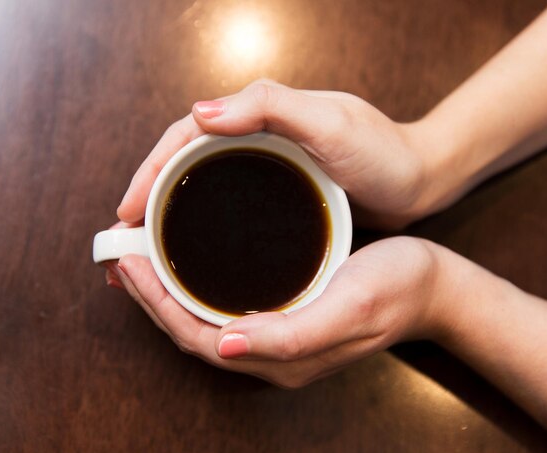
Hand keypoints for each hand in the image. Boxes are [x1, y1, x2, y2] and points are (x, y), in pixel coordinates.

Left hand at [108, 236, 453, 387]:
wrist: (433, 285)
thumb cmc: (397, 289)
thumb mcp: (349, 306)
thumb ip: (290, 336)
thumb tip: (224, 344)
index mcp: (281, 357)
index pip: (197, 339)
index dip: (157, 306)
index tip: (129, 266)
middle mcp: (272, 352)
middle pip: (192, 330)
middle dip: (152, 298)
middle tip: (123, 258)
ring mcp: (279, 334)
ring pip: (206, 318)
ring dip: (170, 291)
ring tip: (144, 258)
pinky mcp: (287, 313)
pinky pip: (227, 304)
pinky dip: (198, 284)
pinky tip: (191, 262)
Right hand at [117, 80, 443, 229]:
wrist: (419, 180)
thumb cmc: (383, 150)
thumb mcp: (330, 123)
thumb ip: (269, 106)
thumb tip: (199, 112)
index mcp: (258, 114)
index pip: (186, 136)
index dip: (151, 170)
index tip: (127, 209)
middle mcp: (256, 138)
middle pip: (187, 163)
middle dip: (151, 195)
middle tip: (126, 238)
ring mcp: (267, 168)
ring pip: (205, 187)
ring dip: (173, 215)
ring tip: (150, 250)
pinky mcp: (280, 196)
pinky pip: (231, 207)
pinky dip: (207, 227)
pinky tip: (199, 252)